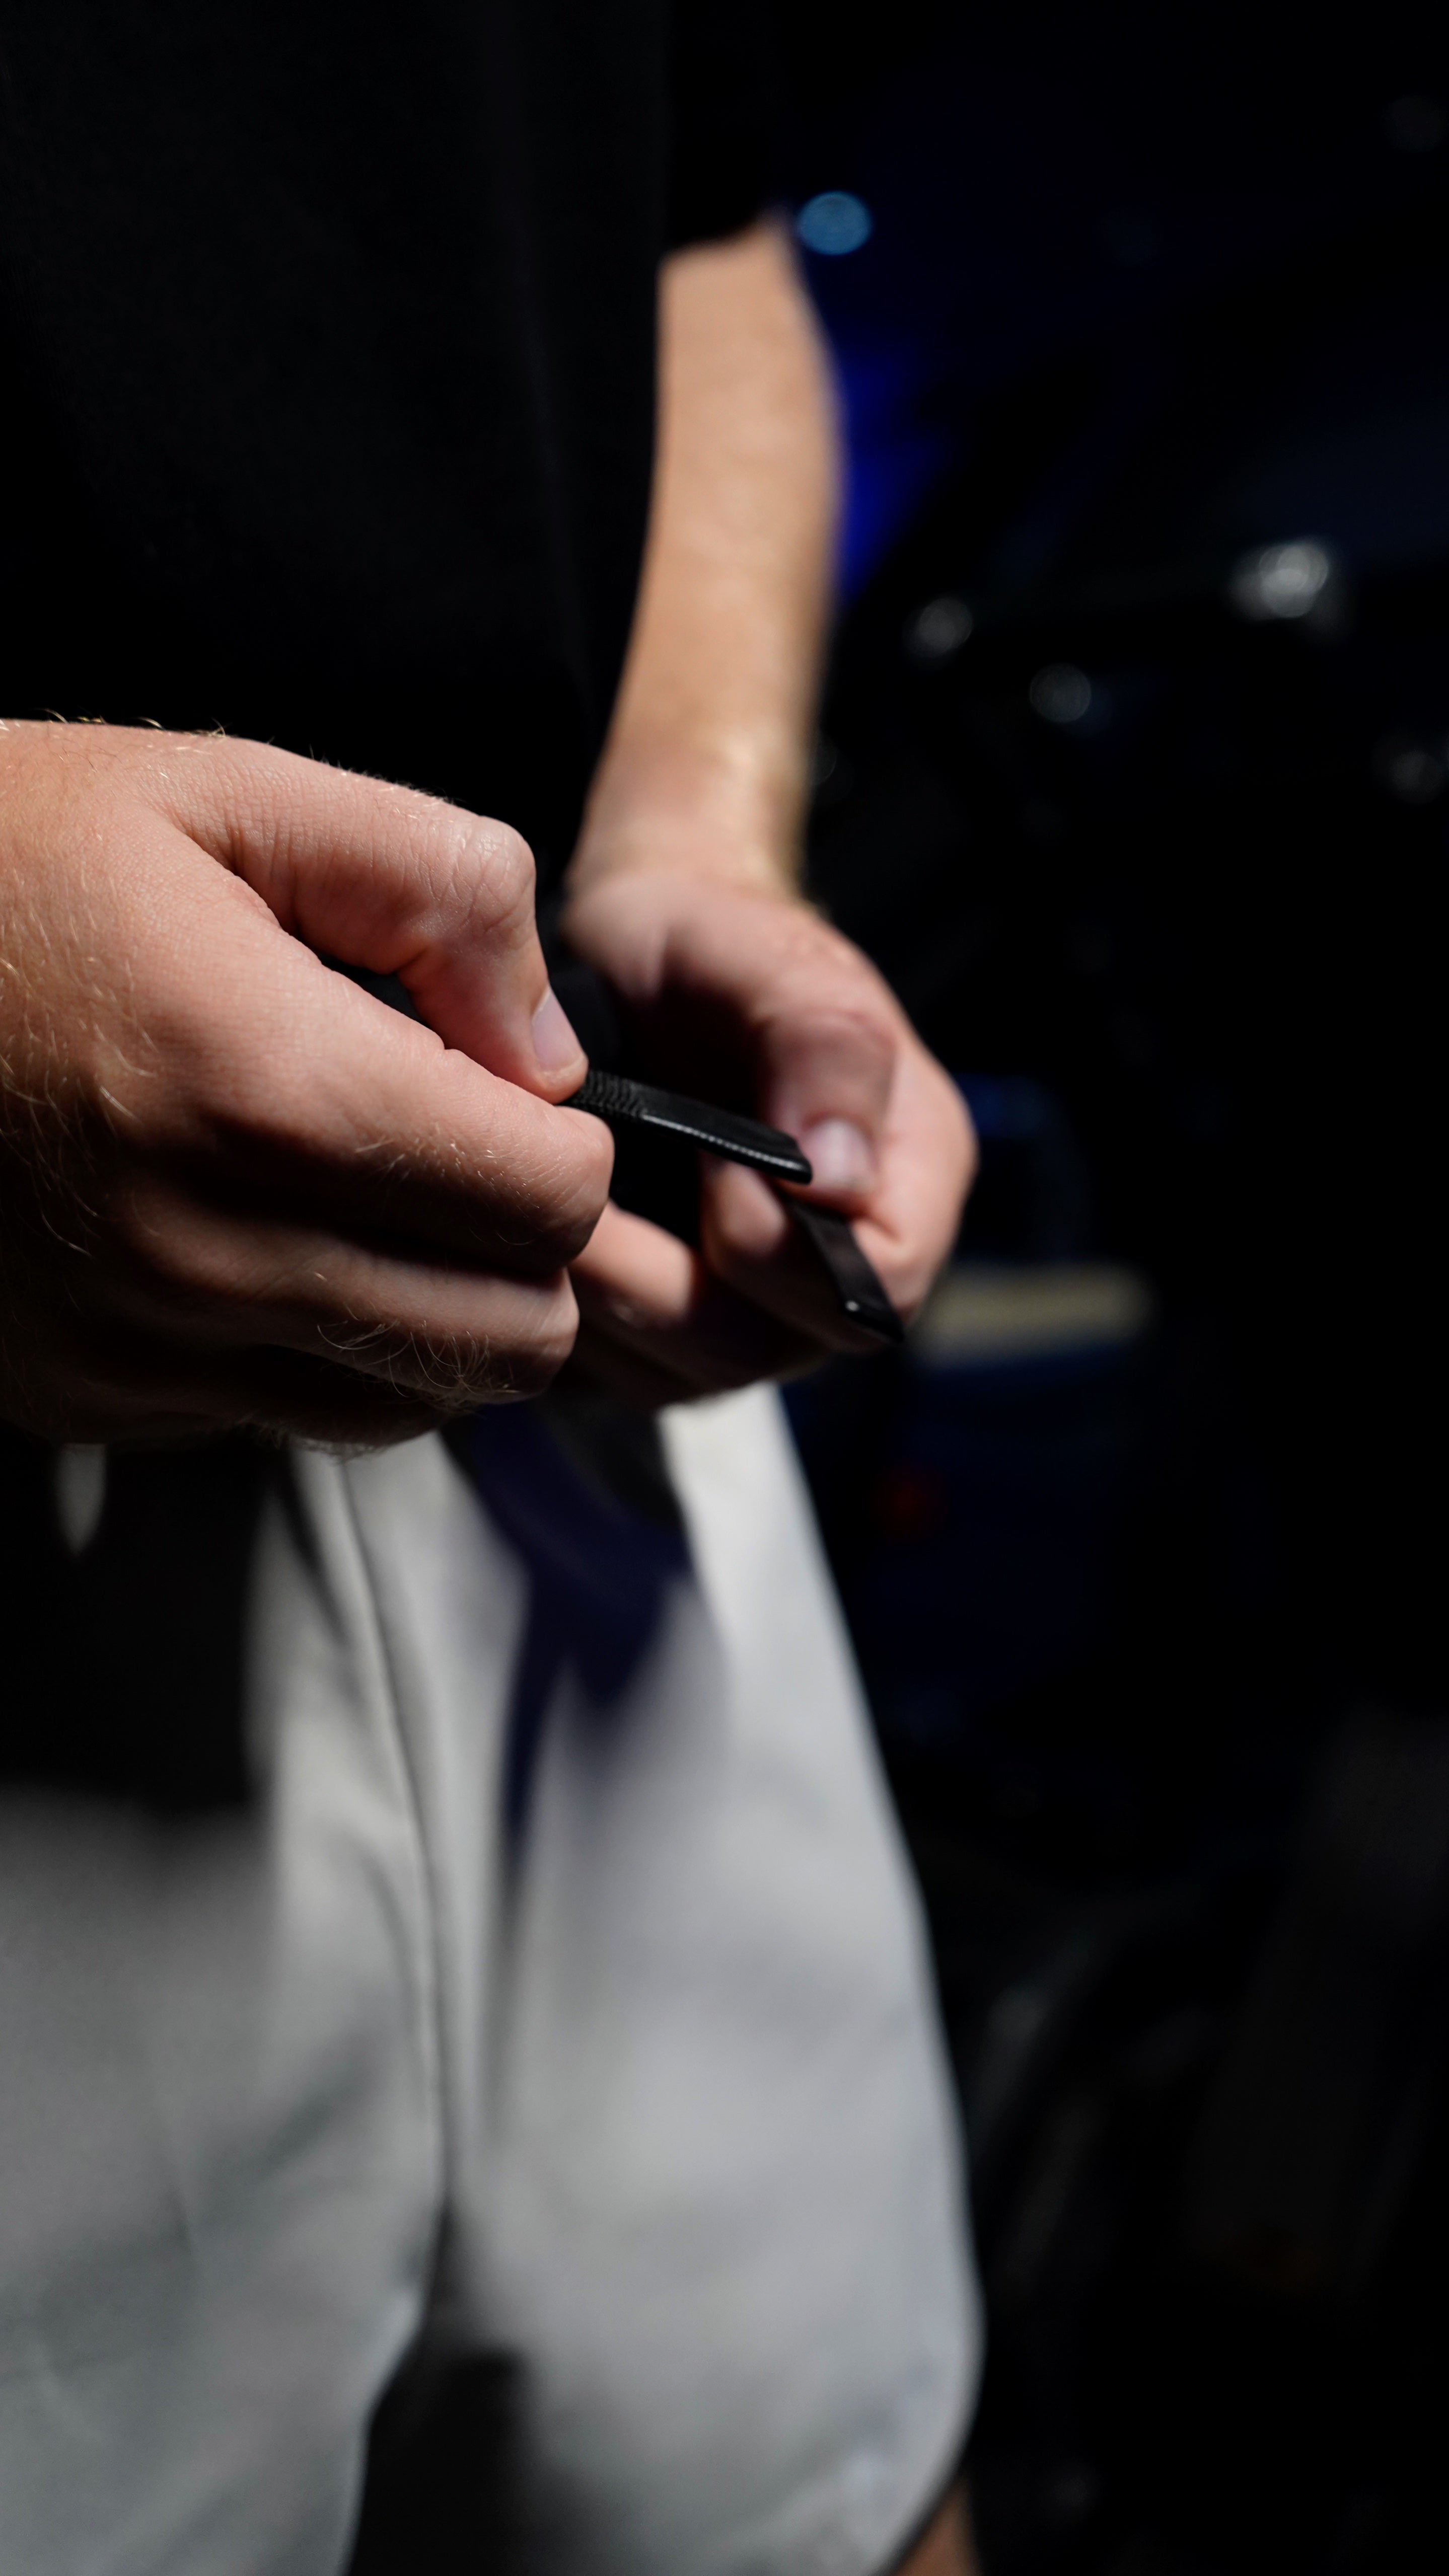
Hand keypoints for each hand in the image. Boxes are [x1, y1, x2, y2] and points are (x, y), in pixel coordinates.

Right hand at [0, 722, 609, 1444]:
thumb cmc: (3, 861)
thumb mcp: (234, 794)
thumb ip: (442, 888)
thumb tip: (551, 1046)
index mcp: (271, 1090)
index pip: (555, 1205)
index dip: (568, 1143)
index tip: (503, 1089)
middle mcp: (211, 1253)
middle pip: (512, 1338)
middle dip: (525, 1248)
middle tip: (461, 1157)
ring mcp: (139, 1348)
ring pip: (412, 1405)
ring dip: (435, 1315)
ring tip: (370, 1202)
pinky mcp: (84, 1395)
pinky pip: (280, 1419)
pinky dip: (313, 1353)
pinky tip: (258, 1241)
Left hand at [559, 868, 973, 1405]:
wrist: (630, 956)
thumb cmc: (711, 942)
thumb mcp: (770, 955)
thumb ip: (824, 1045)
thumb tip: (841, 1183)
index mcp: (906, 1180)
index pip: (877, 1287)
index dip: (781, 1248)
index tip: (702, 1157)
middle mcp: (837, 1264)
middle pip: (764, 1346)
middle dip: (659, 1282)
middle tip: (578, 1202)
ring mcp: (753, 1309)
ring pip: (681, 1373)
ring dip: (600, 1306)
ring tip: (544, 1214)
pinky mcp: (669, 1329)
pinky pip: (622, 1371)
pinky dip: (571, 1319)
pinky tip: (533, 1248)